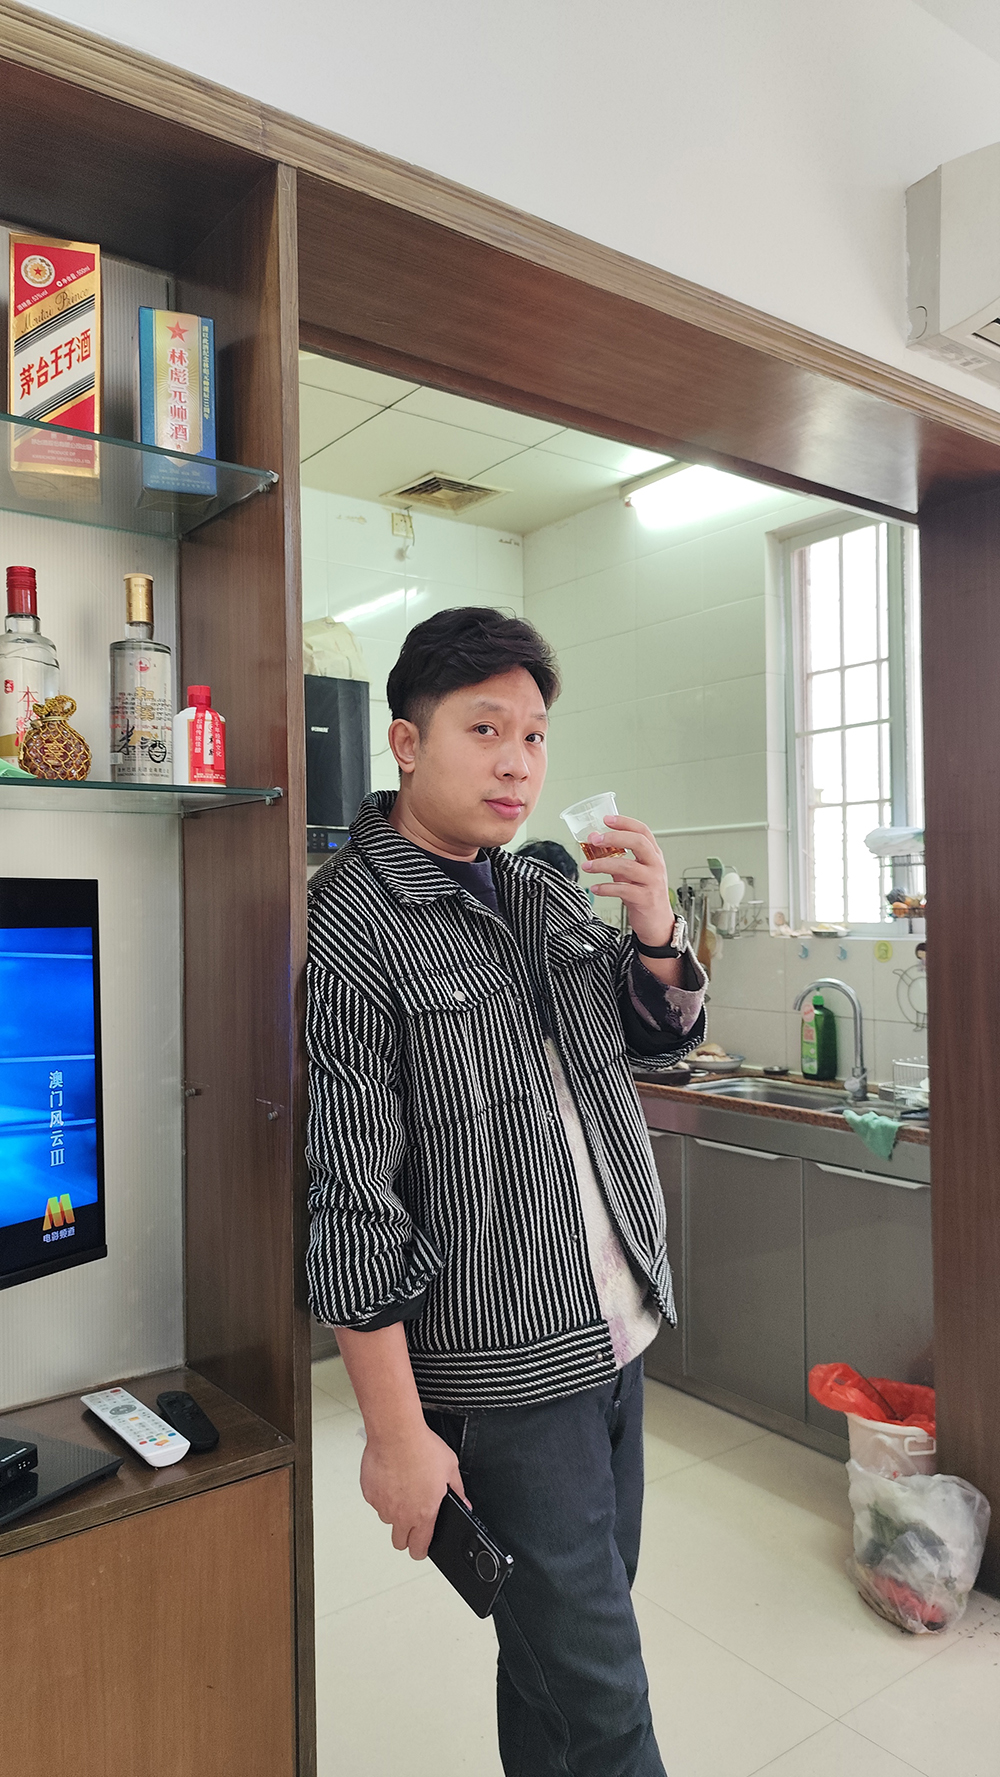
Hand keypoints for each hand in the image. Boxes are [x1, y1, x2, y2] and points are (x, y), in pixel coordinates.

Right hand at [360, 1421, 469, 1559]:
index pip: (419, 1549)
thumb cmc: (422, 1447)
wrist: (396, 1433)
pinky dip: (382, 1495)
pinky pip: (376, 1502)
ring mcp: (383, 1505)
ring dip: (394, 1512)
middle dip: (406, 1536)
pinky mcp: (369, 1494)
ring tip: (402, 1489)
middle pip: (399, 1542)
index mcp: (424, 1513)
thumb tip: (464, 1503)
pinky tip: (391, 1478)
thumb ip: (458, 1491)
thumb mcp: (451, 1469)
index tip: (421, 1547)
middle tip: (412, 1520)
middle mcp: (401, 1515)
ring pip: (387, 1519)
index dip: (421, 1551)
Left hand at [581, 813, 674, 948]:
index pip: (642, 831)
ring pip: (628, 866)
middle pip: (639, 843)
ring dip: (603, 864)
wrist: (658, 923)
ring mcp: (652, 881)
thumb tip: (595, 843)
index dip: (625, 822)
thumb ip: (617, 858)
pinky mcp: (645, 898)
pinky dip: (606, 888)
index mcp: (653, 855)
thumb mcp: (633, 873)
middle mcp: (655, 865)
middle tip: (595, 839)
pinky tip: (595, 888)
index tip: (607, 819)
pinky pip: (623, 890)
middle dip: (615, 838)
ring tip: (587, 866)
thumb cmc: (645, 894)